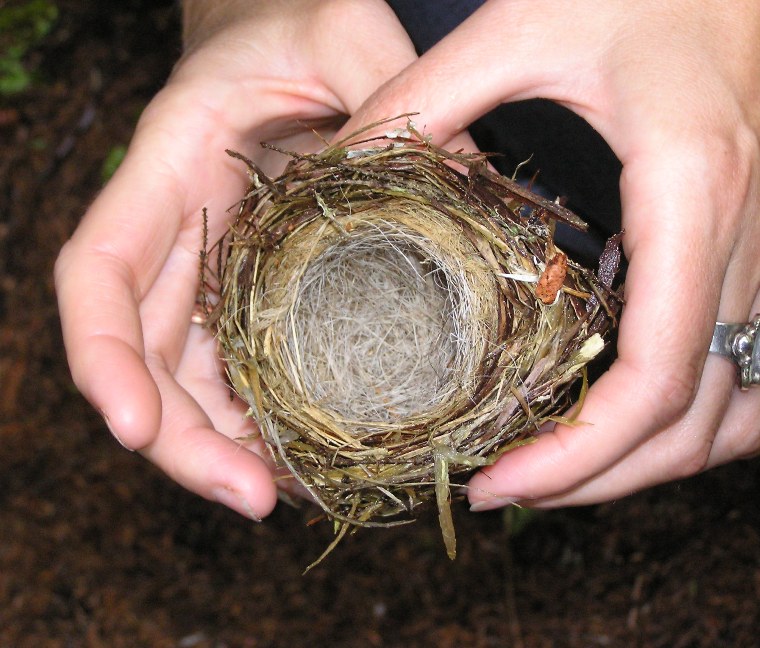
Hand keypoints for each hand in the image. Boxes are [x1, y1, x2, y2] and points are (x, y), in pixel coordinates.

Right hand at [54, 0, 417, 518]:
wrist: (288, 31)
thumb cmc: (300, 21)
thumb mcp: (344, 30)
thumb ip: (389, 92)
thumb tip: (461, 187)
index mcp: (167, 166)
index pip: (101, 274)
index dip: (104, 358)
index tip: (130, 430)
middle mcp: (179, 232)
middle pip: (149, 356)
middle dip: (185, 439)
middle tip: (256, 501)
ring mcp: (214, 267)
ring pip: (196, 377)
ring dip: (230, 445)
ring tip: (291, 497)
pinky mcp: (254, 285)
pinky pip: (246, 363)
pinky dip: (268, 416)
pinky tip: (311, 452)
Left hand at [341, 0, 759, 507]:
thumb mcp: (520, 25)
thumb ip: (424, 96)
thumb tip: (344, 166)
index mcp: (687, 190)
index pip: (653, 377)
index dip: (578, 455)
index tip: (496, 481)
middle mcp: (739, 235)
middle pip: (691, 421)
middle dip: (597, 478)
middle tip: (505, 489)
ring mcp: (759, 248)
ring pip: (727, 411)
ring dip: (640, 462)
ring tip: (549, 470)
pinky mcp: (747, 247)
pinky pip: (741, 370)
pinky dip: (687, 421)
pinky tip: (618, 422)